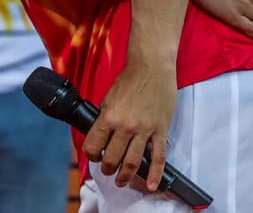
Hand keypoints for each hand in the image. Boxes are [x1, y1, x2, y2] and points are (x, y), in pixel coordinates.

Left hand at [84, 61, 176, 191]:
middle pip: (112, 159)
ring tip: (122, 181)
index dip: (91, 154)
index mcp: (108, 117)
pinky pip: (158, 157)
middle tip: (108, 171)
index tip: (94, 155)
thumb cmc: (130, 80)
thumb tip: (101, 136)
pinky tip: (151, 184)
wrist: (151, 67)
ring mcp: (144, 130)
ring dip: (125, 176)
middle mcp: (125, 126)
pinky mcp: (160, 131)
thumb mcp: (108, 98)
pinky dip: (154, 174)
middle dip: (107, 169)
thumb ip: (105, 118)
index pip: (93, 145)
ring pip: (133, 162)